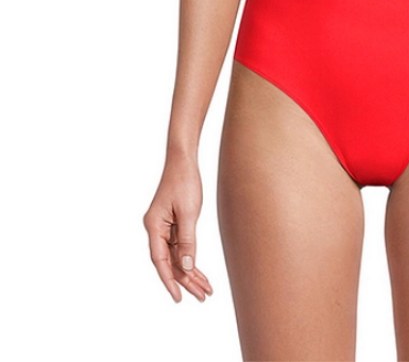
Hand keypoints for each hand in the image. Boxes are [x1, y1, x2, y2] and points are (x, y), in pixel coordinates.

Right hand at [143, 154, 213, 301]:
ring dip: (191, 273)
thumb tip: (187, 266)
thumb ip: (187, 241)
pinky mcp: (173, 224)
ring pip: (176, 257)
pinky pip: (180, 247)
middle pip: (169, 262)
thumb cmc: (184, 181)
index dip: (169, 281)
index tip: (178, 297)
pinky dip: (191, 259)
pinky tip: (200, 272)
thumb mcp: (188, 212)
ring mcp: (164, 228)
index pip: (160, 261)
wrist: (184, 160)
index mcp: (153, 227)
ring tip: (205, 290)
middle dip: (186, 280)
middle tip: (202, 297)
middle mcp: (156, 230)